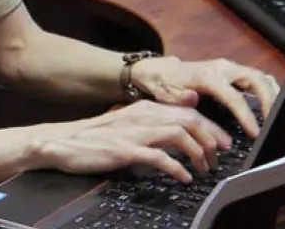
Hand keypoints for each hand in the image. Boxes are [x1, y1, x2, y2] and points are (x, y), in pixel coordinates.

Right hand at [30, 101, 233, 182]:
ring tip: (204, 169)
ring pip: (180, 135)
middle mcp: (144, 115)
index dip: (211, 127)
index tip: (222, 142)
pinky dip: (177, 168)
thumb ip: (152, 125)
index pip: (188, 112)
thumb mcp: (128, 124)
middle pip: (190, 120)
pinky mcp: (126, 150)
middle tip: (221, 155)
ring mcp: (135, 132)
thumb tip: (178, 132)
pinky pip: (160, 157)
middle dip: (212, 138)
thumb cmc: (95, 137)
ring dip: (198, 153)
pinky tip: (184, 178)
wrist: (62, 141)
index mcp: (146, 108)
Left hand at [128, 56, 281, 137]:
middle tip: (274, 123)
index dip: (246, 116)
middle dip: (269, 101)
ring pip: (261, 76)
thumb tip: (192, 98)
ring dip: (272, 95)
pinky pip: (258, 78)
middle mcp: (223, 68)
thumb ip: (180, 98)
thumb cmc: (166, 86)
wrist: (163, 71)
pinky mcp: (234, 72)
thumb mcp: (167, 95)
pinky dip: (269, 90)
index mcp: (207, 76)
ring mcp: (230, 68)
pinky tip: (273, 106)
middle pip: (256, 79)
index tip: (255, 133)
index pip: (234, 97)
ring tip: (277, 116)